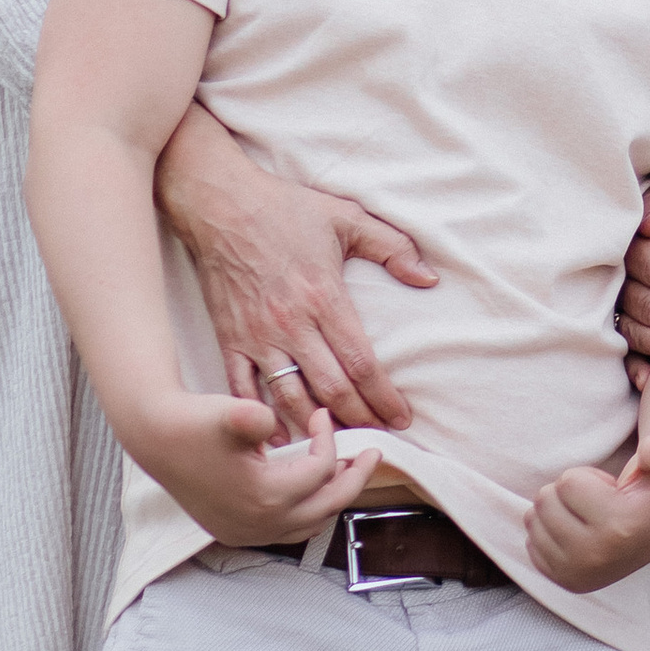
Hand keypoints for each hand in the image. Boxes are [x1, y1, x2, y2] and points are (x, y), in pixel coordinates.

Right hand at [132, 390, 378, 547]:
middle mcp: (258, 524)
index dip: (329, 440)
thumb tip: (268, 420)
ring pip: (309, 524)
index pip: (320, 473)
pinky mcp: (235, 531)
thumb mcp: (229, 413)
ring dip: (331, 497)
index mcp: (263, 497)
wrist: (155, 437)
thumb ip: (252, 416)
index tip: (324, 415)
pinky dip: (307, 508)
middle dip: (353, 480)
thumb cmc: (194, 422)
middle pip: (326, 508)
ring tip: (346, 469)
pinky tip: (311, 486)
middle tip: (372, 454)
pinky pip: (287, 529)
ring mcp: (246, 533)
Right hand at [156, 108, 438, 436]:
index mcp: (324, 296)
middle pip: (332, 388)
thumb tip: (428, 278)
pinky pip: (245, 389)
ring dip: (318, 425)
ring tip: (339, 446)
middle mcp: (292, 323)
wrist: (221, 204)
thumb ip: (391, 246)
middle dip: (360, 418)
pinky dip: (264, 417)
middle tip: (380, 438)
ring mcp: (258, 336)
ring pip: (292, 397)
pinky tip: (281, 437)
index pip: (361, 361)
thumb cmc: (284, 209)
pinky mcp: (230, 339)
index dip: (384, 395)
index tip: (403, 417)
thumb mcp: (346, 217)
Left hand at [527, 432, 649, 589]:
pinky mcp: (564, 582)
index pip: (567, 482)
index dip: (588, 477)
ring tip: (590, 518)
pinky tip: (578, 534)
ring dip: (558, 511)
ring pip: (534, 520)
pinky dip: (549, 532)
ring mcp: (577, 574)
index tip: (611, 490)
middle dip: (569, 492)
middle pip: (545, 500)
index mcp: (618, 527)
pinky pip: (531, 542)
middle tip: (599, 503)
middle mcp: (595, 557)